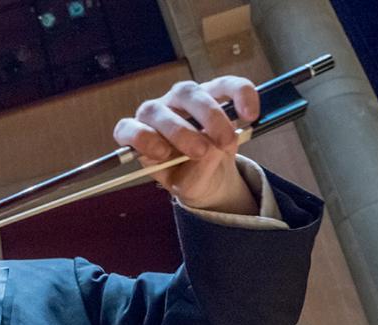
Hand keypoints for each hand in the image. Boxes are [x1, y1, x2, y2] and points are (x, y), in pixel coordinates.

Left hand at [113, 76, 261, 214]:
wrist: (210, 171)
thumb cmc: (189, 176)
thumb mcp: (188, 187)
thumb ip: (193, 175)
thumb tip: (209, 152)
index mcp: (141, 136)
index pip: (127, 129)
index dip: (141, 138)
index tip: (161, 154)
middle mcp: (157, 112)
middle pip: (157, 110)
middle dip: (180, 131)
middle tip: (201, 152)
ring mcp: (183, 98)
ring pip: (189, 93)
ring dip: (210, 116)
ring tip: (227, 142)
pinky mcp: (213, 90)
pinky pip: (227, 84)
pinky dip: (240, 95)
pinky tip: (250, 115)